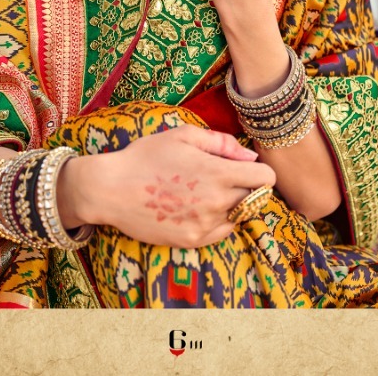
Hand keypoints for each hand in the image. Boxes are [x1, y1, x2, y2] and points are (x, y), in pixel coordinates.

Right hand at [61, 125, 275, 248]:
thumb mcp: (184, 136)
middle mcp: (216, 201)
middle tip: (227, 180)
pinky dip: (219, 222)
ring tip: (208, 194)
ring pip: (240, 216)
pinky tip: (200, 209)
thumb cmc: (146, 156)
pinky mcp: (192, 241)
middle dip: (248, 188)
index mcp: (218, 173)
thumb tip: (250, 156)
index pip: (266, 178)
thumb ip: (222, 143)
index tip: (247, 168)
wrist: (110, 189)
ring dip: (233, 205)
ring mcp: (205, 224)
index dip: (261, 171)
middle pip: (256, 199)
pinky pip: (222, 232)